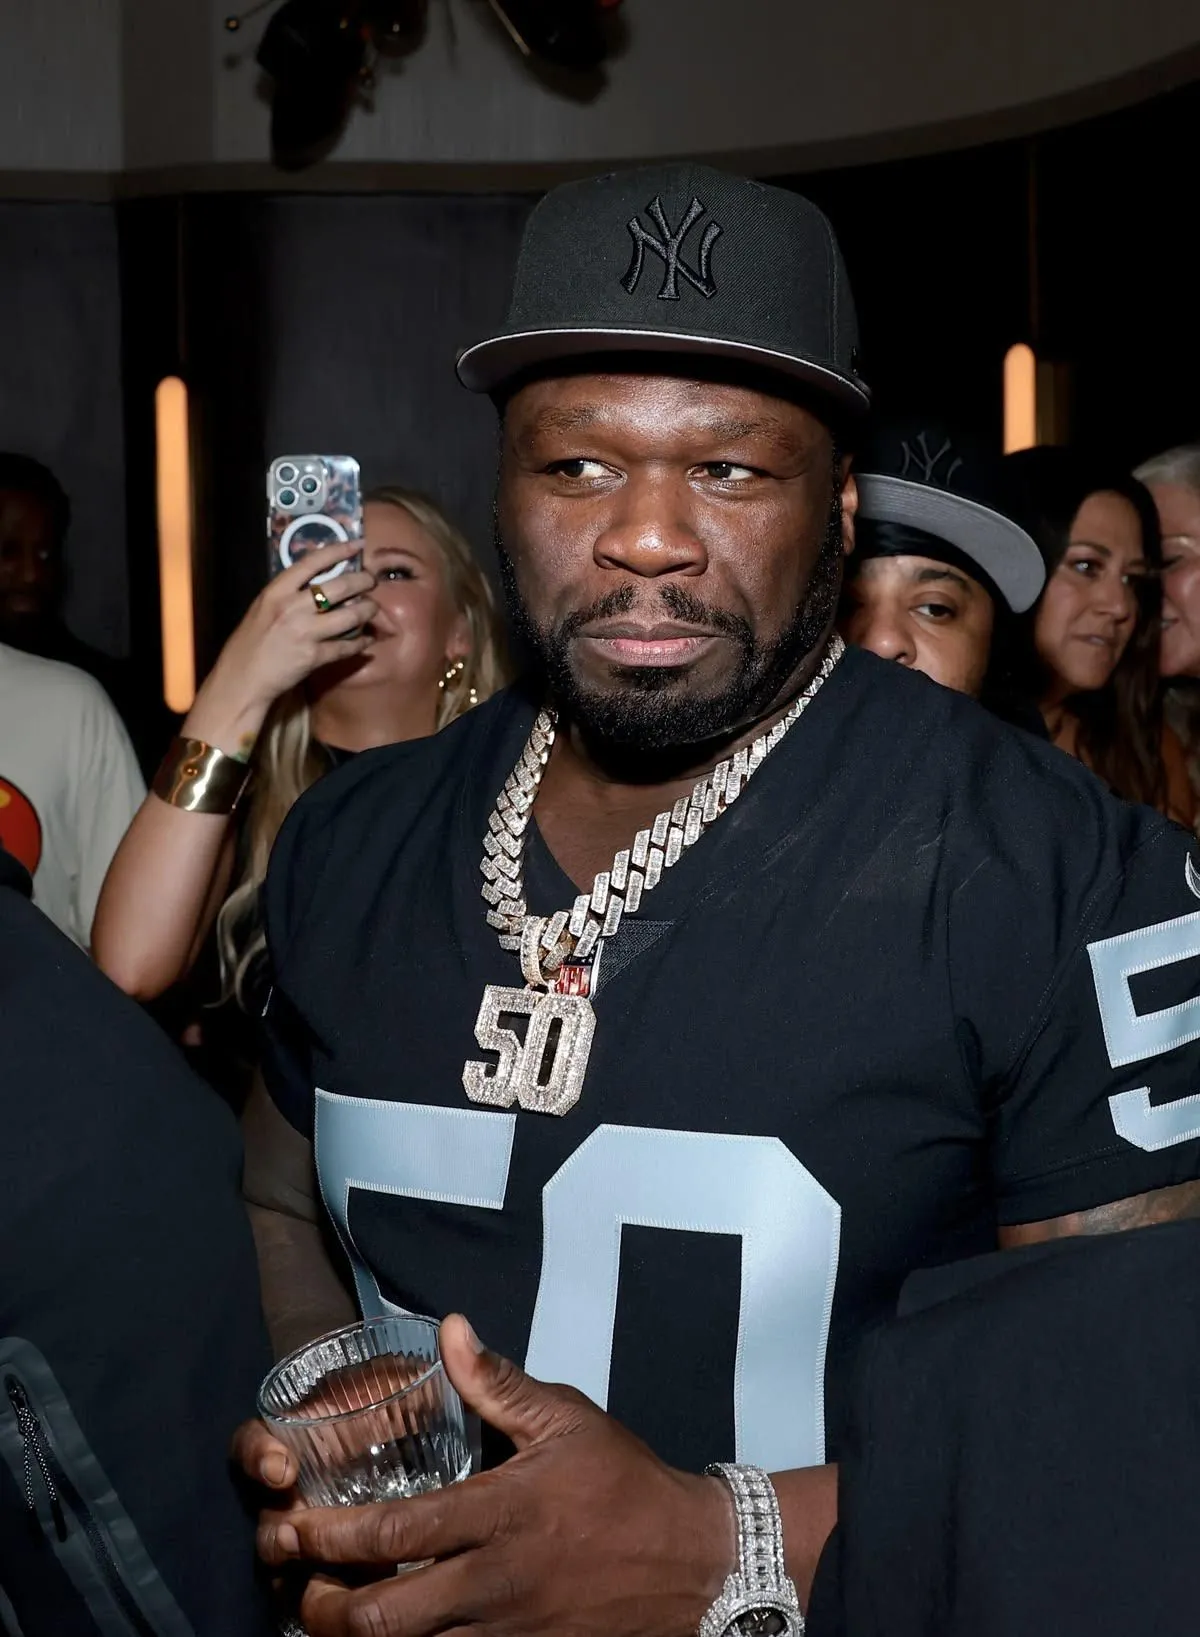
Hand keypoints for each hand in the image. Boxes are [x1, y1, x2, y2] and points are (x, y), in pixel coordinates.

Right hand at [182, 541, 376, 753]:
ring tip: (372, 609)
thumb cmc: (252, 642)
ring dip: (367, 611)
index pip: (311, 562)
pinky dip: (360, 643)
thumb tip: (320, 582)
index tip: (357, 546)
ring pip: (349, 616)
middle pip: (339, 586)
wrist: (242, 678)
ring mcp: (304, 631)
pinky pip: (345, 646)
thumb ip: (288, 594)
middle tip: (372, 581)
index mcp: (276, 591)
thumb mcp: (263, 608)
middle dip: (362, 581)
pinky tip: (366, 641)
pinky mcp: (313, 656)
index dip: (338, 551)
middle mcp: (291, 607)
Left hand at [248, 1315, 733, 1636]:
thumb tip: (449, 1329)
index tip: (293, 1528)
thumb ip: (498, 1382)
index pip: (397, 1533)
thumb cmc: (624, 1482)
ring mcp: (510, 1634)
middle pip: (384, 1619)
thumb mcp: (567, 1418)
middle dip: (325, 1609)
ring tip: (328, 1616)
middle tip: (299, 1586)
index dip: (332, 1537)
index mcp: (502, 1512)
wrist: (694, 1562)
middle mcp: (497, 1583)